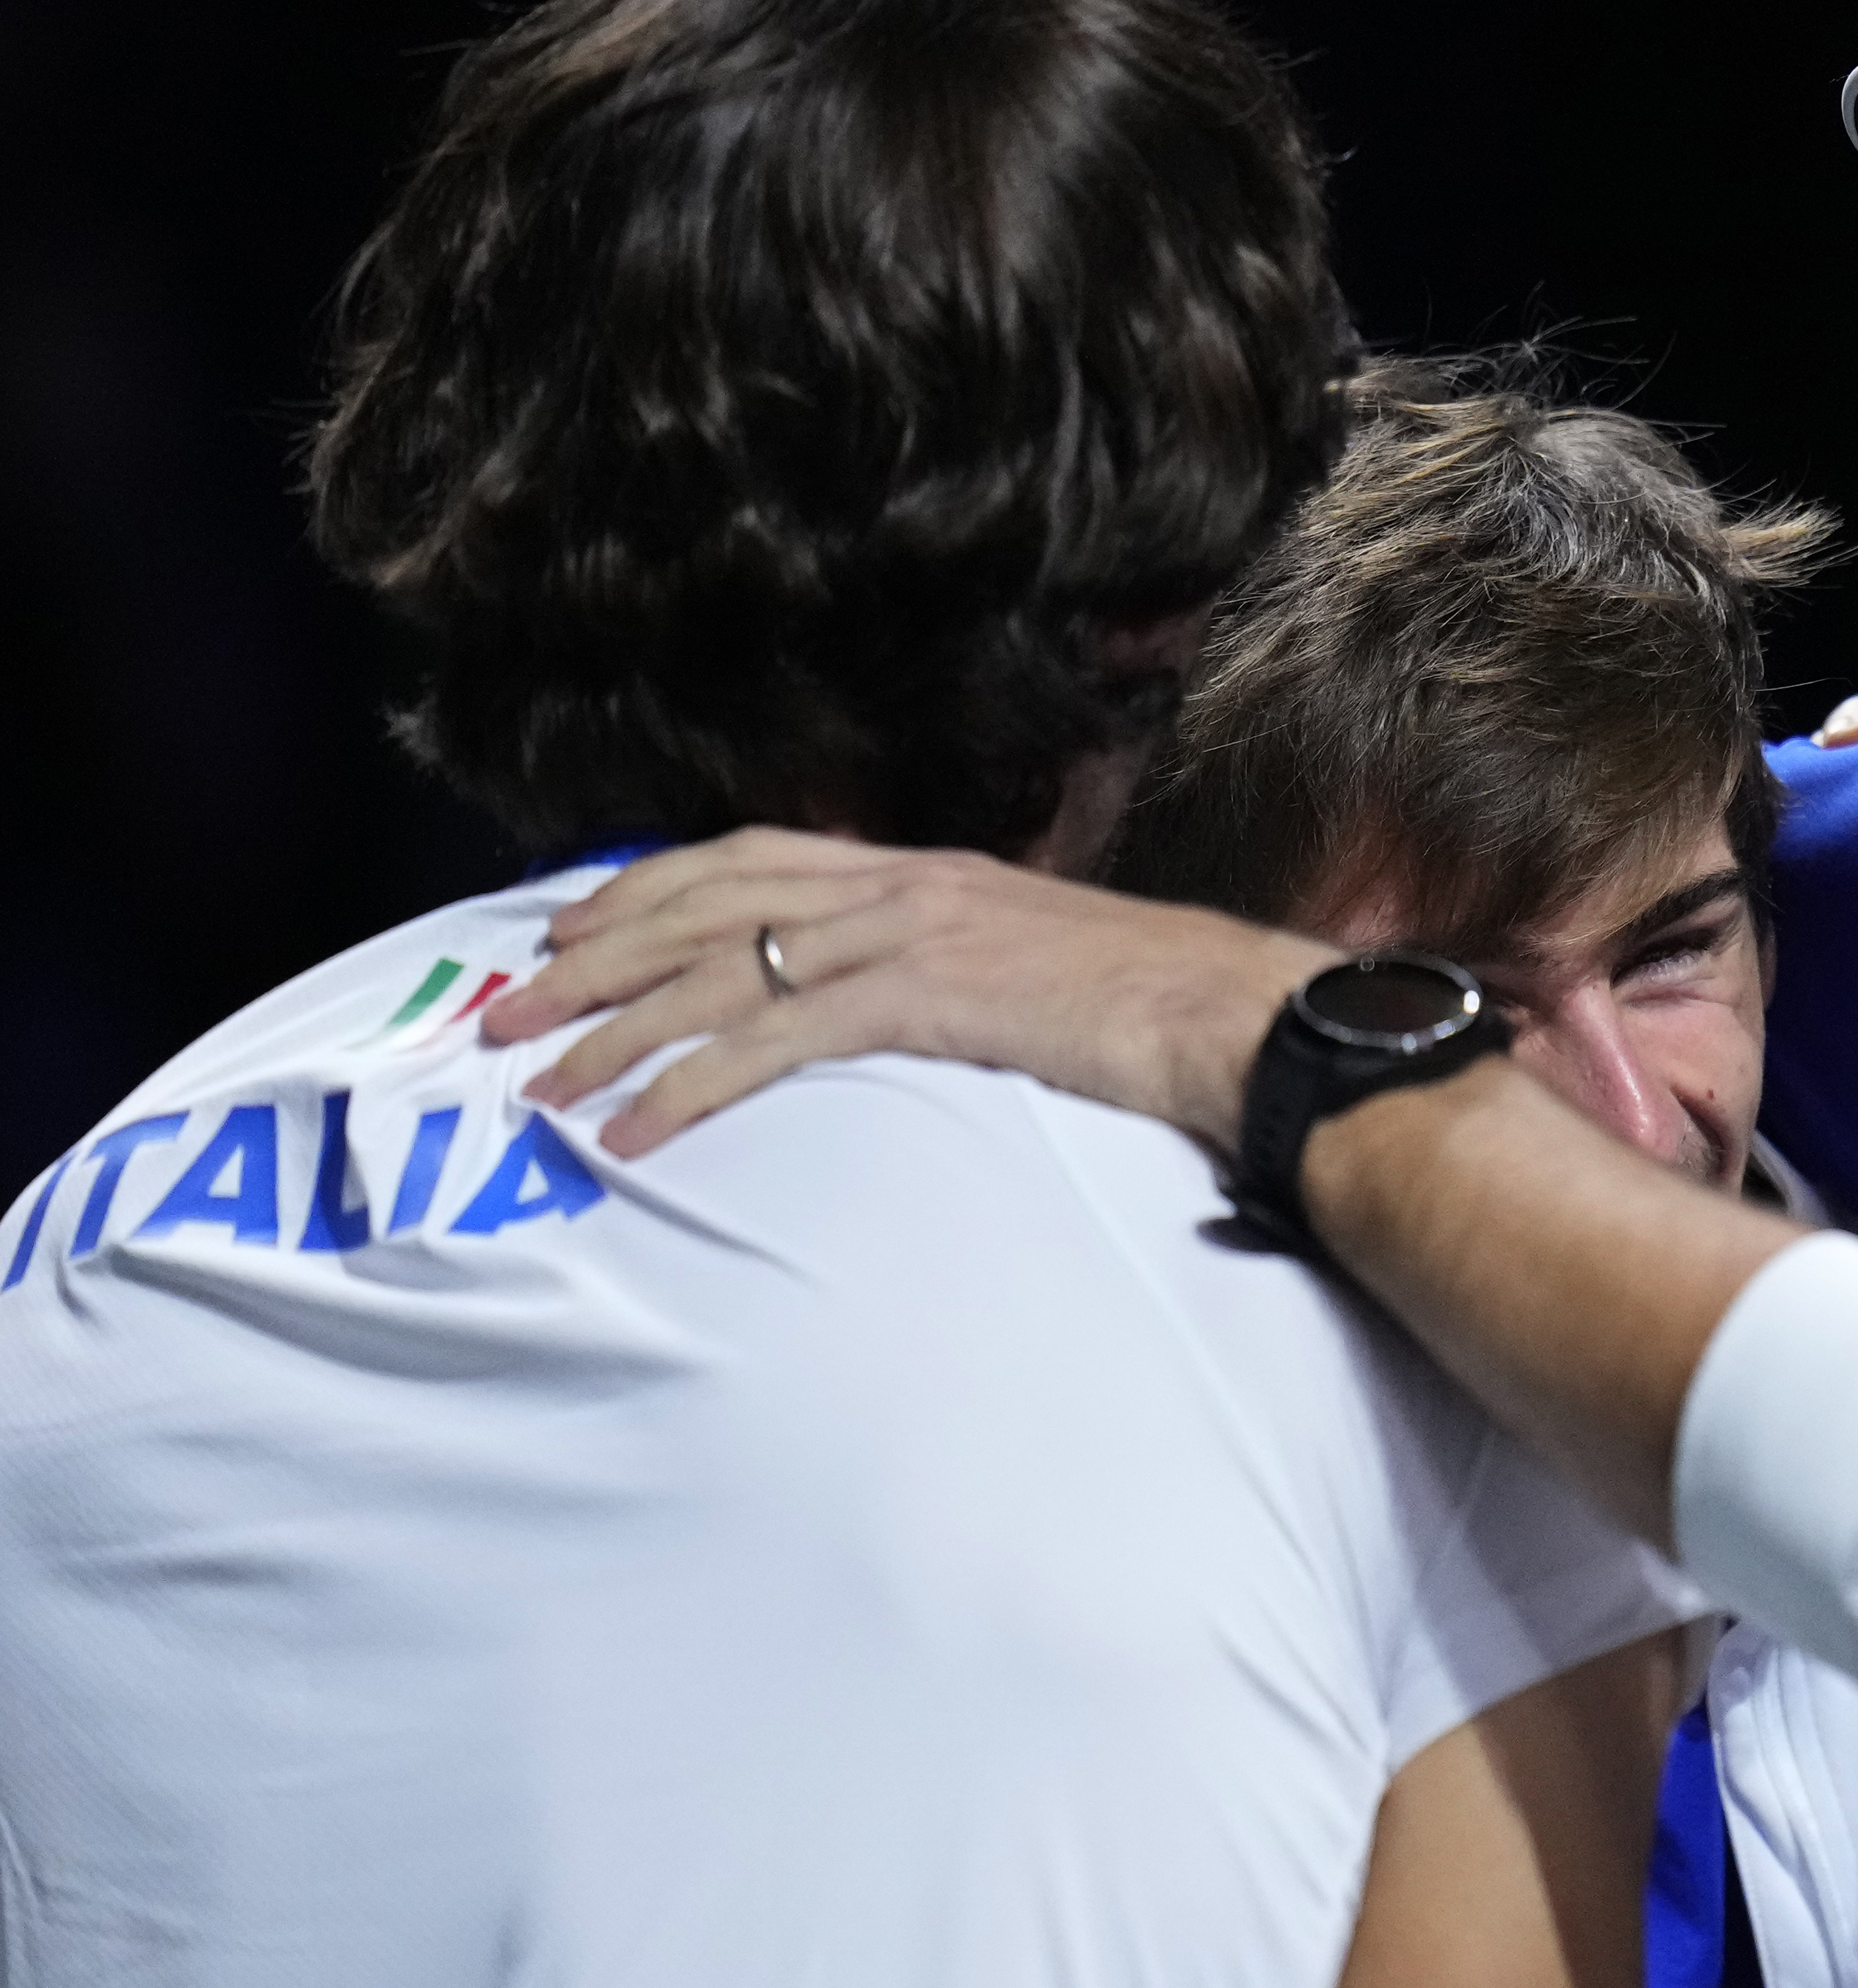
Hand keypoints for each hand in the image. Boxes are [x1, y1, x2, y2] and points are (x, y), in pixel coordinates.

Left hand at [479, 827, 1329, 1158]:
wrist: (1222, 1008)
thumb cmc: (1146, 1000)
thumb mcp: (1026, 955)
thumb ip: (945, 960)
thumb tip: (882, 999)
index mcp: (916, 868)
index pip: (745, 859)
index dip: (641, 894)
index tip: (564, 937)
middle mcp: (896, 883)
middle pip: (704, 905)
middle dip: (591, 962)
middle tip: (505, 1015)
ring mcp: (906, 934)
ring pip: (717, 971)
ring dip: (613, 1031)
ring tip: (539, 1084)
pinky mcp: (920, 999)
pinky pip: (771, 1040)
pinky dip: (689, 1084)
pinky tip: (633, 1128)